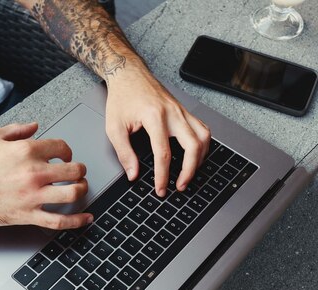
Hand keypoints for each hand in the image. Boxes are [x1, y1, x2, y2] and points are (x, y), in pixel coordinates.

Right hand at [0, 122, 92, 229]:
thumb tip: (35, 126)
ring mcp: (32, 195)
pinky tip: (86, 218)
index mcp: (26, 151)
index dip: (67, 151)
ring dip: (81, 190)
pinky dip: (77, 221)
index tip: (64, 156)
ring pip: (72, 193)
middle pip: (74, 170)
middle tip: (77, 172)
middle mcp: (33, 172)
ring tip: (80, 188)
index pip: (62, 148)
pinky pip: (59, 221)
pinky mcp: (27, 215)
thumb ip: (17, 130)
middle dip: (79, 170)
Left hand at [105, 66, 210, 196]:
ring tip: (189, 174)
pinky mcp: (184, 110)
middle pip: (193, 146)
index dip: (163, 176)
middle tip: (180, 186)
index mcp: (154, 117)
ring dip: (199, 159)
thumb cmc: (122, 97)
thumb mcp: (114, 127)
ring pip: (203, 137)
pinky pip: (202, 129)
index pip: (164, 153)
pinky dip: (202, 145)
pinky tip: (194, 156)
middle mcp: (173, 113)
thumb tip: (133, 174)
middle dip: (189, 171)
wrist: (129, 74)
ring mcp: (181, 110)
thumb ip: (124, 153)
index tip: (161, 188)